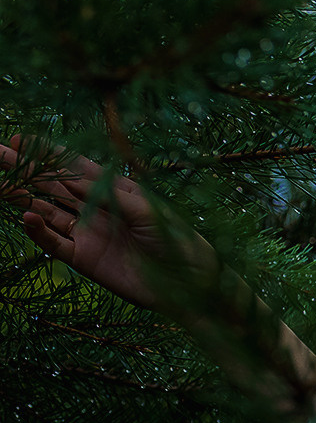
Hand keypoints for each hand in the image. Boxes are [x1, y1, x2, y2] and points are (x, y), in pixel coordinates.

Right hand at [2, 136, 209, 310]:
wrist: (189, 284)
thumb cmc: (178, 241)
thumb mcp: (148, 211)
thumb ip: (109, 195)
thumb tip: (71, 179)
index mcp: (112, 191)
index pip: (73, 166)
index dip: (47, 153)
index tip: (19, 138)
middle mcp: (94, 209)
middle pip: (50, 185)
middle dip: (22, 168)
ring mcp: (86, 233)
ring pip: (44, 210)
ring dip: (19, 196)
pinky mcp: (84, 259)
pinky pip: (54, 243)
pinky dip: (38, 231)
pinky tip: (26, 216)